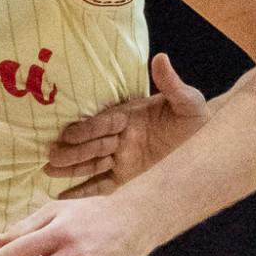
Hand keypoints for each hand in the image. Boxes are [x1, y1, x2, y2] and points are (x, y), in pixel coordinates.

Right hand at [44, 53, 207, 198]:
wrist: (206, 144)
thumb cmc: (195, 118)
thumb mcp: (187, 101)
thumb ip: (171, 84)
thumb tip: (161, 58)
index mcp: (129, 117)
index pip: (104, 123)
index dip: (88, 129)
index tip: (70, 134)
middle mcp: (120, 138)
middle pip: (92, 146)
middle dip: (73, 152)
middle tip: (52, 158)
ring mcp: (120, 158)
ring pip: (91, 165)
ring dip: (71, 169)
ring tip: (48, 172)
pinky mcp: (125, 178)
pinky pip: (102, 186)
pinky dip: (84, 191)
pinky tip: (63, 197)